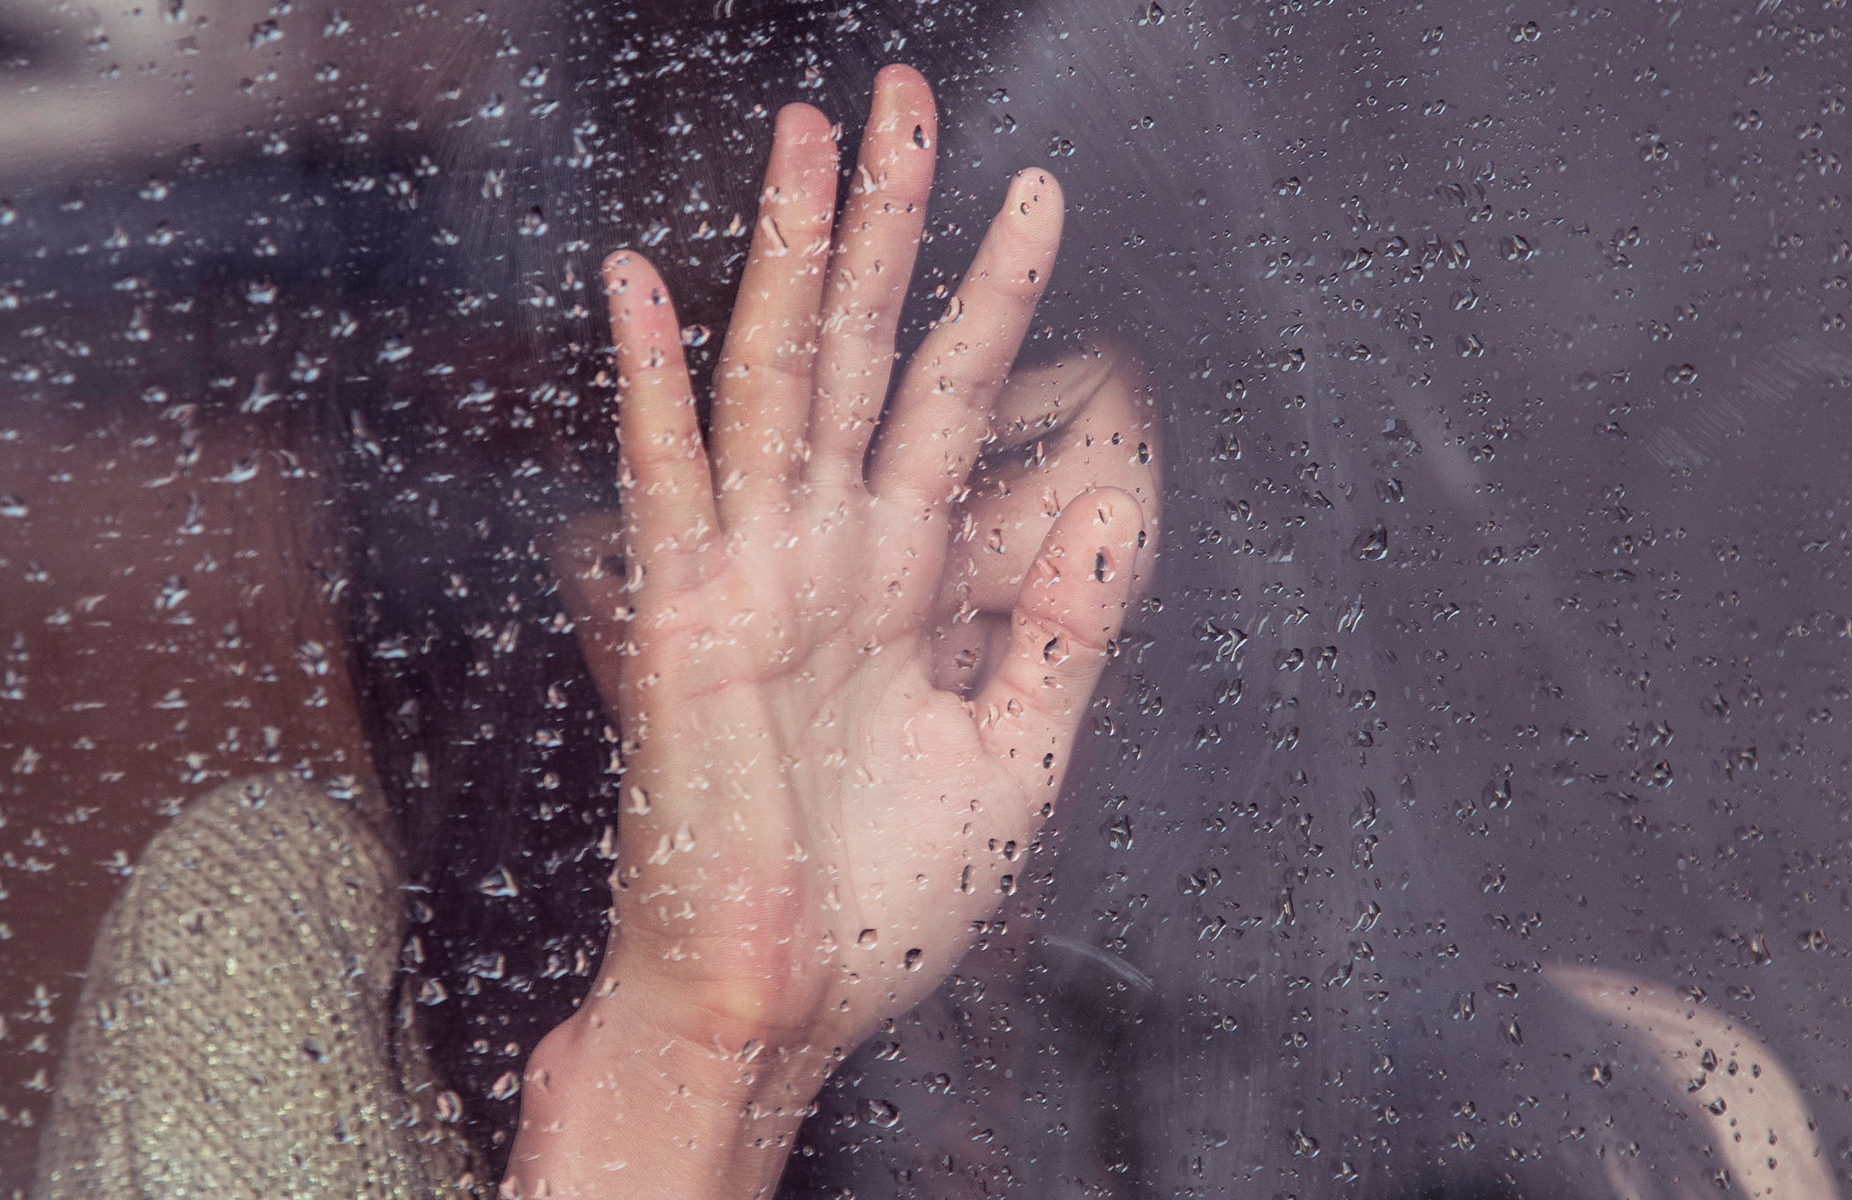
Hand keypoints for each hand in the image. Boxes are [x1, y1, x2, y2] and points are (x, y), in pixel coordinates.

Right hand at [508, 65, 1155, 1199]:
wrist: (784, 1006)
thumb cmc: (878, 902)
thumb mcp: (1012, 756)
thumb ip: (1063, 629)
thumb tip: (1113, 502)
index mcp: (897, 585)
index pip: (947, 404)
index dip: (992, 301)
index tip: (1034, 201)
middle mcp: (821, 558)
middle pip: (857, 355)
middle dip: (886, 227)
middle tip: (904, 100)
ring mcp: (749, 580)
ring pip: (774, 384)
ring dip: (789, 259)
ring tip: (811, 137)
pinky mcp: (682, 627)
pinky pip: (669, 485)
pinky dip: (651, 386)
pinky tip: (643, 286)